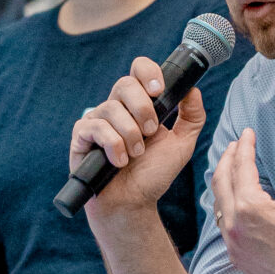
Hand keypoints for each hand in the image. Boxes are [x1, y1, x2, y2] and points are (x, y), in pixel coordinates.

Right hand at [71, 60, 204, 216]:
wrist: (133, 203)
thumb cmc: (153, 174)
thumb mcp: (181, 145)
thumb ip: (192, 117)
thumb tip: (193, 88)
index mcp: (138, 103)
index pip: (139, 70)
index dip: (148, 72)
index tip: (160, 90)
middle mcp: (116, 107)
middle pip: (125, 83)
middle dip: (143, 109)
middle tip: (151, 133)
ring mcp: (97, 120)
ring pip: (112, 108)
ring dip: (130, 135)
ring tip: (136, 155)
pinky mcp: (81, 136)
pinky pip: (96, 127)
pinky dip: (113, 145)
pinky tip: (118, 162)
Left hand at [212, 127, 274, 273]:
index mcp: (251, 208)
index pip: (241, 167)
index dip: (245, 146)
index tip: (248, 133)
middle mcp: (234, 225)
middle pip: (221, 181)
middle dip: (228, 158)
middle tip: (237, 144)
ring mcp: (232, 243)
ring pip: (218, 203)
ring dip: (224, 181)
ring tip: (233, 167)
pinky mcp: (235, 256)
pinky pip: (223, 222)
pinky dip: (226, 204)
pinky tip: (236, 200)